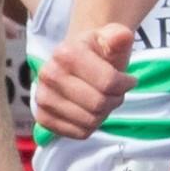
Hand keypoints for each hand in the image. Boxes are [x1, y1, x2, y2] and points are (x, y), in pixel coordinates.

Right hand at [33, 21, 133, 139]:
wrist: (75, 62)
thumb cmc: (98, 51)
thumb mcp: (112, 38)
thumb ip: (119, 36)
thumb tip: (121, 36)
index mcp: (65, 53)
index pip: (108, 83)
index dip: (125, 85)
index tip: (127, 80)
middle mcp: (48, 75)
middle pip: (99, 104)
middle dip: (115, 100)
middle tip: (115, 92)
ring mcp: (42, 98)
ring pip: (90, 121)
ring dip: (103, 114)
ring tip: (101, 99)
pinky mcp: (42, 118)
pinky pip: (79, 133)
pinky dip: (90, 126)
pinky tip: (88, 111)